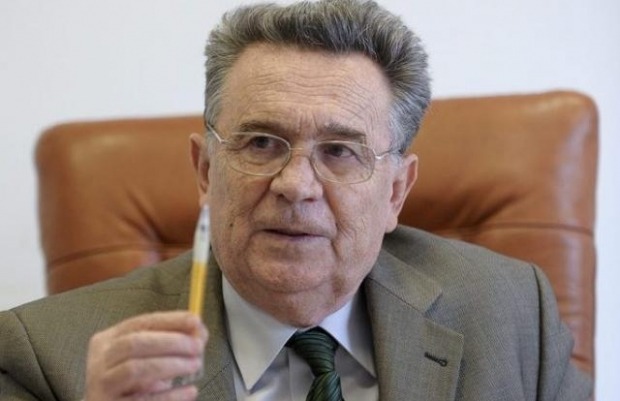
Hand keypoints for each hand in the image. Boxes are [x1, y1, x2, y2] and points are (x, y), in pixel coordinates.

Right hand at [84, 311, 206, 400]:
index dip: (170, 320)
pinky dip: (170, 395)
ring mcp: (102, 385)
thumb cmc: (130, 383)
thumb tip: (199, 332)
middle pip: (134, 343)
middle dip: (171, 342)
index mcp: (108, 340)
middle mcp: (100, 360)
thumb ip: (169, 342)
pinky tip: (189, 391)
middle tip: (197, 346)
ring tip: (194, 365)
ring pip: (135, 369)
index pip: (140, 323)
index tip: (195, 321)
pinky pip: (143, 399)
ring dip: (170, 365)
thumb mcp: (145, 357)